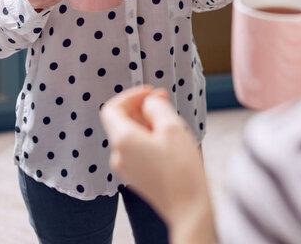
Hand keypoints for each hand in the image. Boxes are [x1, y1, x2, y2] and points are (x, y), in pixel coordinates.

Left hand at [101, 86, 215, 243]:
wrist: (189, 209)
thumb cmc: (181, 169)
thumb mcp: (172, 127)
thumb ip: (156, 107)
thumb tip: (149, 102)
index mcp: (123, 140)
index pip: (112, 108)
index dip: (130, 96)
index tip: (149, 92)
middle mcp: (118, 154)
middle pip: (120, 121)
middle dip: (140, 107)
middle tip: (162, 100)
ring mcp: (126, 168)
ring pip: (129, 135)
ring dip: (145, 121)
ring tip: (168, 118)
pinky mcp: (136, 177)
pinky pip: (136, 149)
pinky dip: (147, 137)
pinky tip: (166, 137)